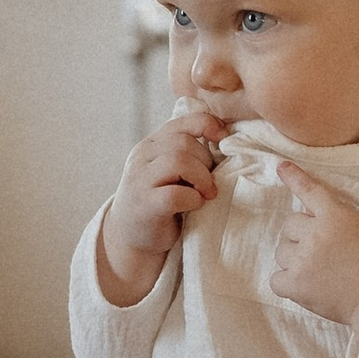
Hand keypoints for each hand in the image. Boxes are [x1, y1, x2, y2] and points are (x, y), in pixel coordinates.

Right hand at [97, 111, 227, 301]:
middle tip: (209, 183)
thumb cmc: (162, 202)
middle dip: (205, 162)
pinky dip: (192, 199)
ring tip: (206, 194)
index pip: (184, 121)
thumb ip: (188, 154)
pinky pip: (175, 194)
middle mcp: (142, 156)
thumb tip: (226, 142)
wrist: (132, 237)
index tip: (223, 140)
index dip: (208, 125)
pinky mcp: (145, 205)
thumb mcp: (171, 171)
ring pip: (178, 161)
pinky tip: (193, 205)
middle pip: (183, 142)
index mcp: (152, 144)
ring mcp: (140, 180)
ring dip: (202, 178)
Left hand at [269, 162, 358, 332]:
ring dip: (295, 258)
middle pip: (290, 225)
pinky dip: (287, 282)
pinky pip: (276, 279)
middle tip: (322, 251)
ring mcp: (303, 260)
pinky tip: (306, 285)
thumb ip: (340, 215)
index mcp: (334, 216)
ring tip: (318, 271)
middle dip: (302, 236)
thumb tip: (314, 211)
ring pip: (282, 251)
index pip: (309, 191)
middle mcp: (315, 235)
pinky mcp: (296, 285)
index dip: (294, 177)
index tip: (281, 167)